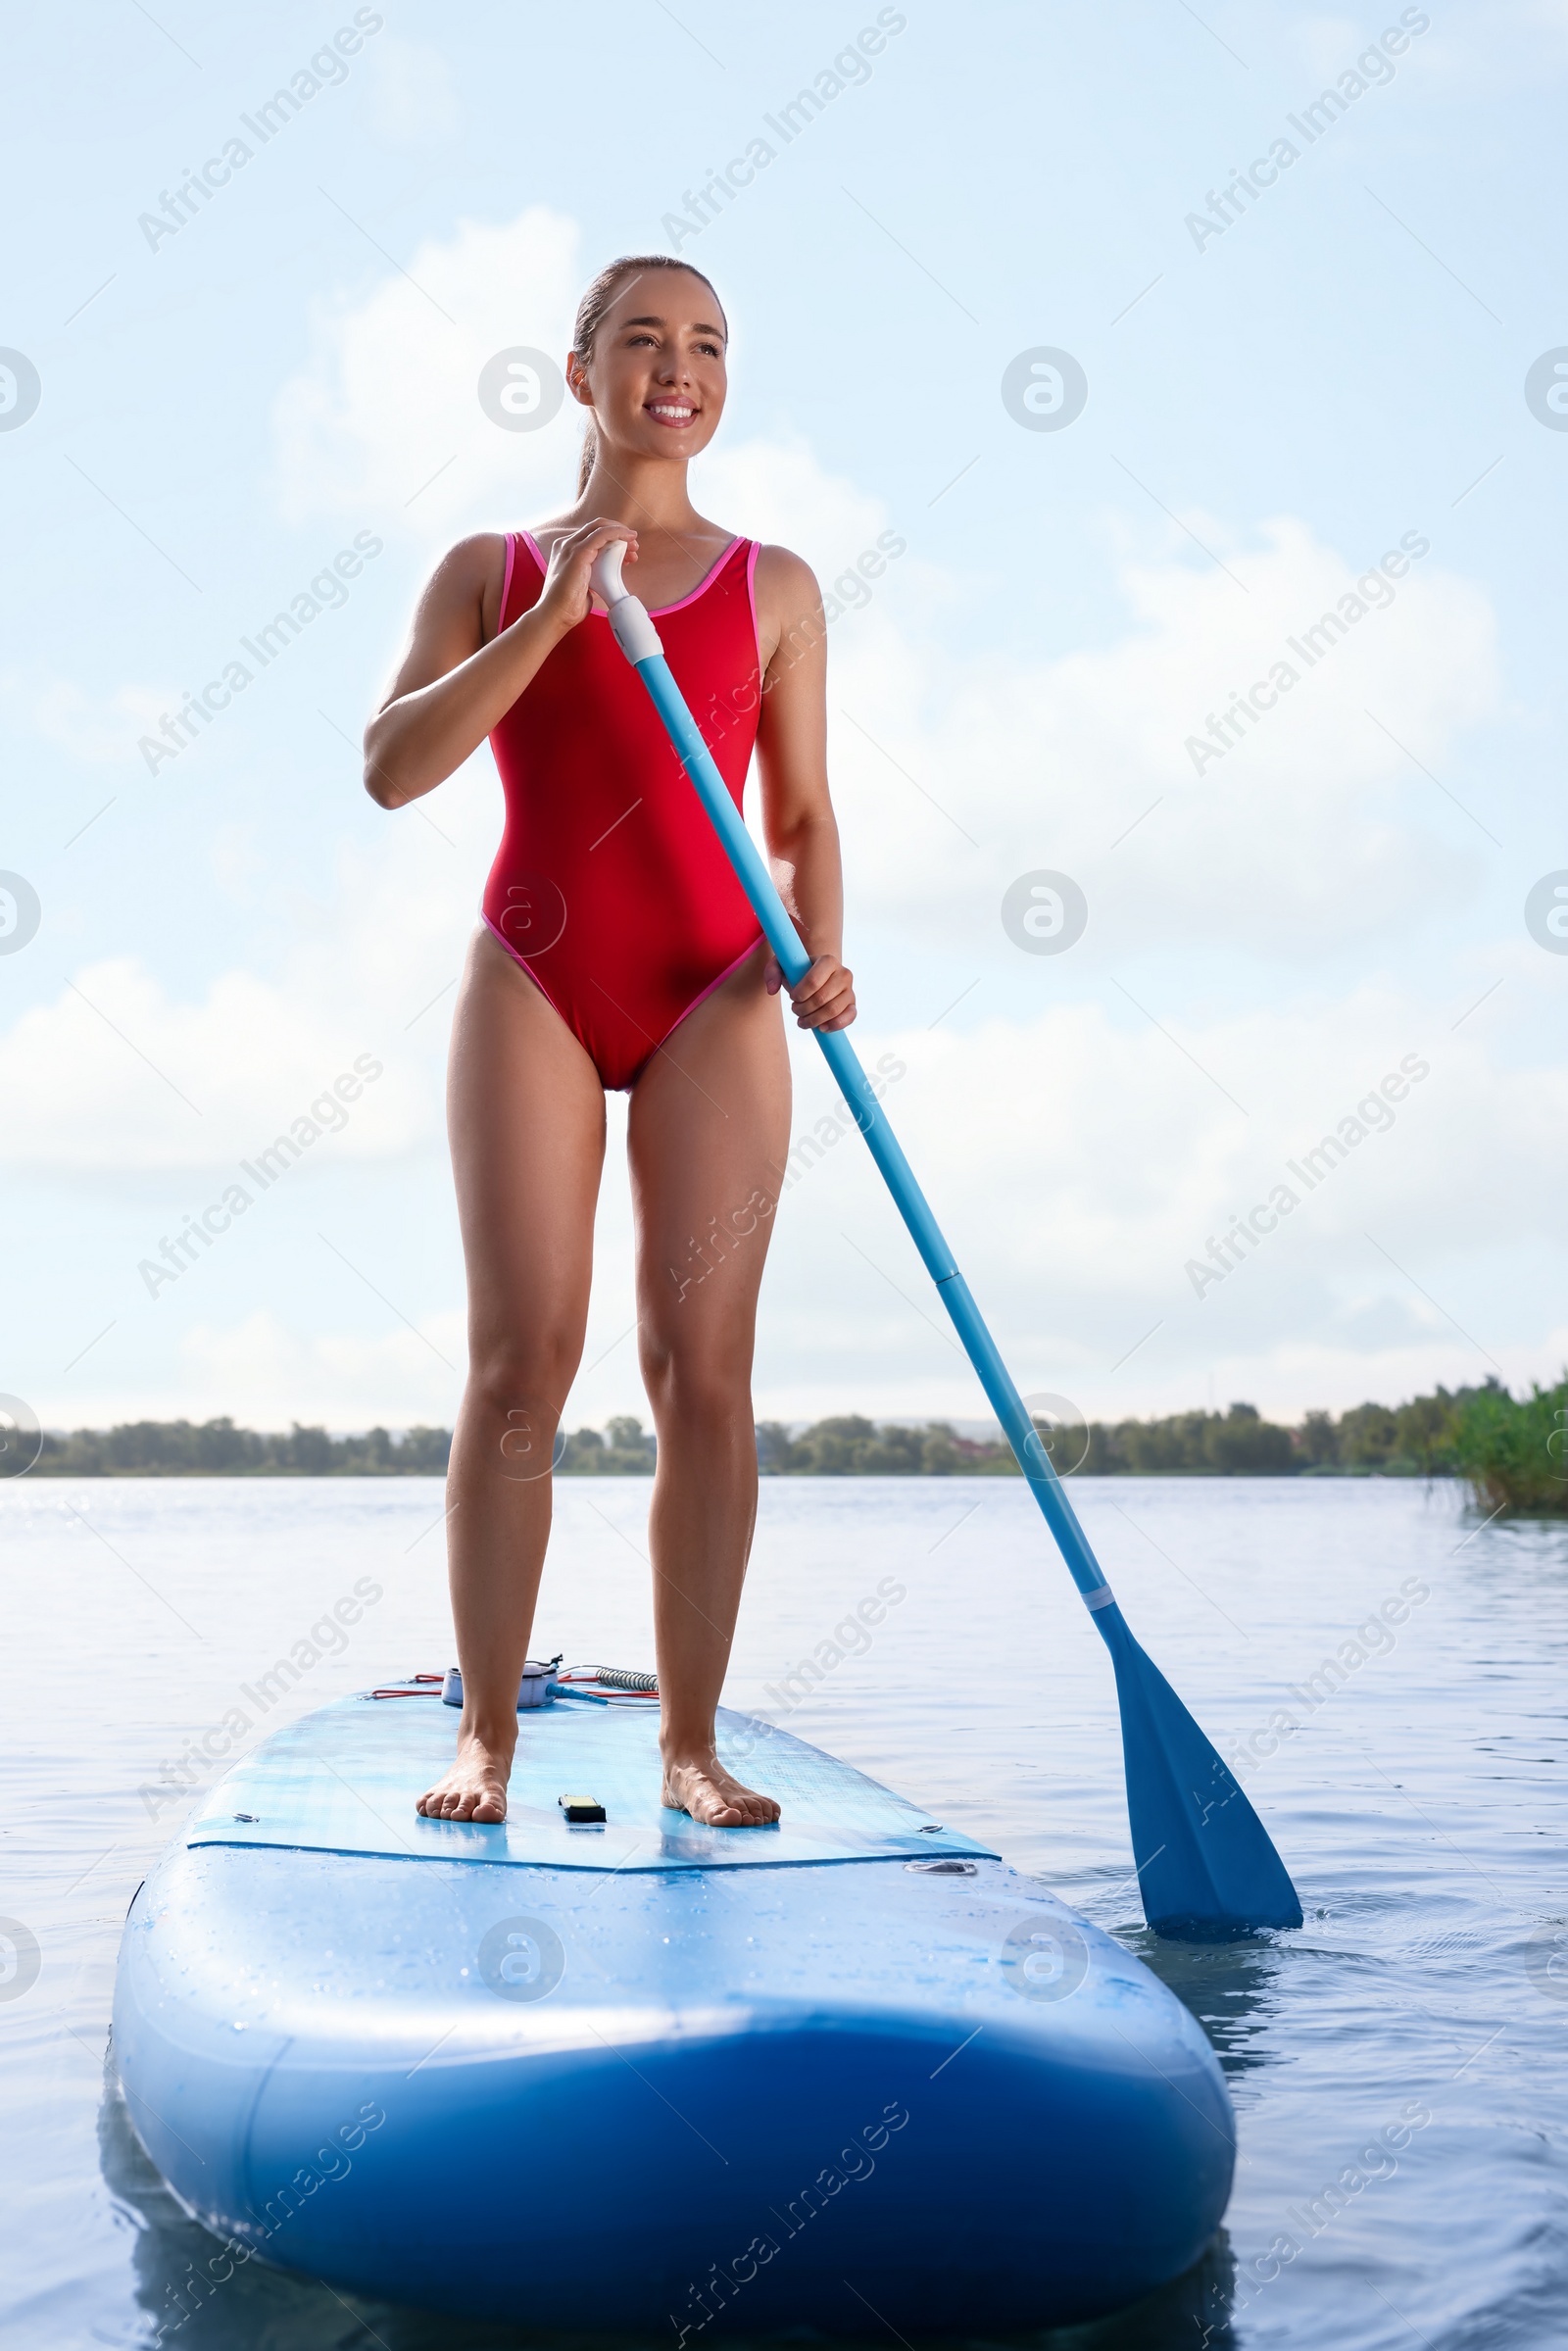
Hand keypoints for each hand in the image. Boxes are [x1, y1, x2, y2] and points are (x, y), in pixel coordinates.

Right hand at [536, 519, 638, 635]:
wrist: (555, 615)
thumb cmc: (568, 606)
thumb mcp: (584, 585)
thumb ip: (593, 576)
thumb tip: (606, 579)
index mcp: (566, 551)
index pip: (592, 536)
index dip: (612, 539)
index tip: (627, 551)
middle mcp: (566, 544)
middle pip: (597, 528)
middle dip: (618, 533)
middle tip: (634, 547)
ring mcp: (571, 547)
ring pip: (600, 528)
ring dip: (621, 534)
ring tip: (634, 547)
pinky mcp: (578, 553)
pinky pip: (602, 534)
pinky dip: (617, 533)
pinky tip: (628, 538)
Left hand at [766, 951, 855, 1031]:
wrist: (815, 978)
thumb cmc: (797, 972)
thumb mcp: (782, 966)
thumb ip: (772, 972)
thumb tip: (772, 990)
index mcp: (828, 960)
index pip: (814, 981)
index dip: (799, 994)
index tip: (792, 997)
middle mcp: (843, 973)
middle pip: (821, 998)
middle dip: (803, 1009)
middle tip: (795, 1010)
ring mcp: (850, 990)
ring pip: (832, 1010)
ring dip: (813, 1020)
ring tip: (802, 1020)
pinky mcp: (852, 1005)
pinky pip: (849, 1017)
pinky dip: (834, 1025)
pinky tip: (821, 1028)